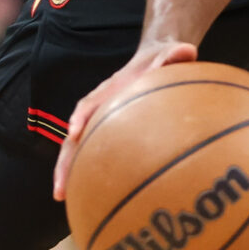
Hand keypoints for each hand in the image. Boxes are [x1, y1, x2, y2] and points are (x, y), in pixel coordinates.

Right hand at [51, 39, 200, 201]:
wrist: (158, 60)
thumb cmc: (164, 60)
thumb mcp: (172, 54)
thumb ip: (176, 54)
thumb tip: (188, 52)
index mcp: (112, 88)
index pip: (91, 102)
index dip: (81, 116)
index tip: (73, 133)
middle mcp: (101, 107)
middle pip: (75, 134)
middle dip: (65, 160)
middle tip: (60, 187)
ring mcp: (102, 121)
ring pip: (79, 148)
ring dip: (68, 171)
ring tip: (62, 197)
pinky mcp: (111, 133)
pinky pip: (96, 153)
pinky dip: (91, 172)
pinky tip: (91, 196)